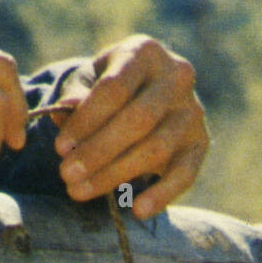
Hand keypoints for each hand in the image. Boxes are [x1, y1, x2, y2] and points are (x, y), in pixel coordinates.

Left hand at [52, 35, 208, 218]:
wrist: (144, 91)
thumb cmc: (109, 86)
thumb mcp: (88, 80)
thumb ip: (76, 94)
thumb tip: (64, 112)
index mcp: (145, 52)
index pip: (115, 88)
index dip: (86, 121)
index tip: (60, 148)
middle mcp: (177, 76)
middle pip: (138, 119)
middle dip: (98, 151)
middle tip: (66, 175)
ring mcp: (193, 111)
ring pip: (156, 148)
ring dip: (115, 174)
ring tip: (79, 191)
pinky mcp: (201, 142)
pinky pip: (185, 173)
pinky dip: (162, 194)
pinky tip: (137, 210)